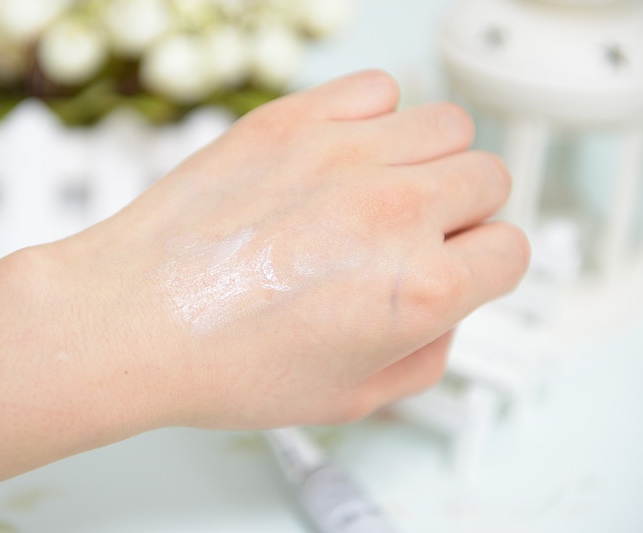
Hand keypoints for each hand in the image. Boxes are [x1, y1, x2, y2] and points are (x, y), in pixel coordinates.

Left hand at [63, 70, 529, 429]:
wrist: (131, 320)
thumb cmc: (220, 364)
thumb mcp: (349, 401)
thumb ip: (426, 358)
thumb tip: (443, 313)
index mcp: (418, 291)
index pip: (511, 252)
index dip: (482, 269)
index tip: (454, 269)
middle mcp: (394, 212)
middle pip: (489, 179)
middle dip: (462, 214)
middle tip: (414, 237)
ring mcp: (343, 155)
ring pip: (447, 125)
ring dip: (428, 161)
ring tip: (378, 194)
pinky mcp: (292, 119)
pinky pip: (378, 87)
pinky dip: (376, 117)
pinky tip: (344, 156)